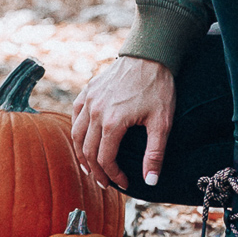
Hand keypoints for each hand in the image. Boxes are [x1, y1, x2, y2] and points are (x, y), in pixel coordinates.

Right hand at [70, 56, 175, 190]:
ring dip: (82, 154)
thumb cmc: (158, 86)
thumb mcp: (162, 122)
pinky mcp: (89, 90)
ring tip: (90, 167)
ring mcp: (89, 99)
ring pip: (76, 134)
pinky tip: (83, 138)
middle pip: (87, 151)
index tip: (124, 182)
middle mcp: (95, 111)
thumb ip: (154, 153)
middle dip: (96, 171)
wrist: (150, 54)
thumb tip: (149, 182)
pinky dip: (77, 131)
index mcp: (112, 122)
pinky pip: (75, 114)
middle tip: (105, 182)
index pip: (105, 159)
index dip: (113, 175)